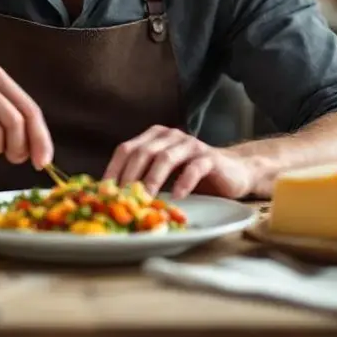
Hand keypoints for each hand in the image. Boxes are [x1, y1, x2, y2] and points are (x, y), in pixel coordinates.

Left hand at [102, 125, 253, 199]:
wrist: (233, 173)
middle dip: (130, 176)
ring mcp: (191, 145)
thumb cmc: (192, 176)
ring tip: (146, 199)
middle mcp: (170, 136)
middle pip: (143, 152)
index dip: (113, 169)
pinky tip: (177, 197)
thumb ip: (143, 179)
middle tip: (122, 198)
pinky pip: (194, 168)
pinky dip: (184, 182)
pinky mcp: (210, 157)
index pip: (126, 149)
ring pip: (166, 158)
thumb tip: (113, 199)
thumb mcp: (164, 175)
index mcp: (154, 137)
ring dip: (153, 180)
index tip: (103, 192)